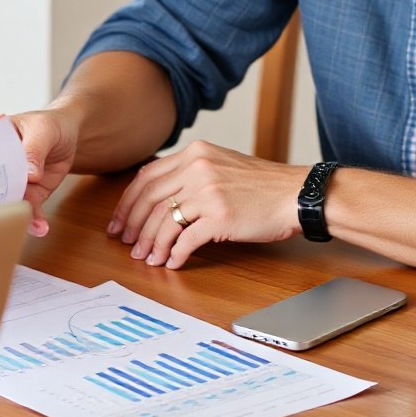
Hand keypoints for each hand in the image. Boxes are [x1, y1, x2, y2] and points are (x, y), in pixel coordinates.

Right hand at [0, 110, 69, 236]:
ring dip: (9, 215)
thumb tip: (29, 173)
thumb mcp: (42, 130)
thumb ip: (34, 149)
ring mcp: (9, 181)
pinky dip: (33, 221)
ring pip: (3, 201)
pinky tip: (39, 228)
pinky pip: (27, 209)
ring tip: (19, 225)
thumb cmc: (46, 125)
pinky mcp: (26, 195)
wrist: (68, 136)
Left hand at [109, 141, 306, 269]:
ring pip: (163, 221)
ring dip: (151, 244)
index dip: (127, 202)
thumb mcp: (221, 164)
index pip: (146, 177)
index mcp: (194, 153)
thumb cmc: (262, 185)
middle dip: (132, 225)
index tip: (119, 220)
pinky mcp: (220, 217)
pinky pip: (186, 239)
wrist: (296, 194)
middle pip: (149, 200)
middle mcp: (197, 169)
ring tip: (148, 258)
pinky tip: (173, 263)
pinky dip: (175, 254)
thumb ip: (191, 172)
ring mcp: (208, 193)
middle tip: (126, 243)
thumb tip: (158, 197)